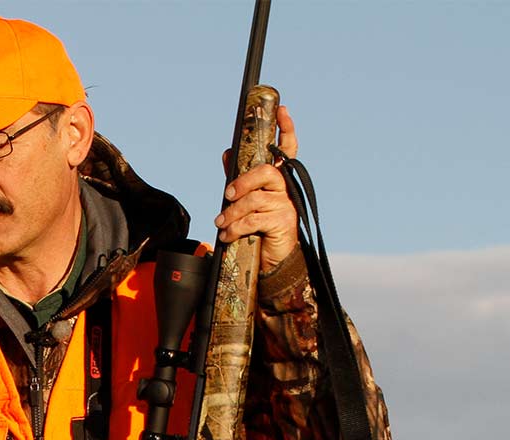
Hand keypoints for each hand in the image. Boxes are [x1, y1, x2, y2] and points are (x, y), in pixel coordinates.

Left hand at [214, 104, 299, 272]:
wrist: (269, 259)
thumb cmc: (257, 226)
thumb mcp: (244, 199)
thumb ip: (238, 176)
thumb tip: (228, 152)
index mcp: (277, 179)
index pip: (287, 149)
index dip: (287, 130)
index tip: (283, 110)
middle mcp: (285, 188)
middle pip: (265, 172)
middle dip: (242, 182)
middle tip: (227, 194)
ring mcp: (286, 205)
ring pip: (255, 199)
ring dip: (232, 212)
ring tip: (221, 223)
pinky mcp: (284, 223)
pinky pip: (254, 220)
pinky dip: (236, 228)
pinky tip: (228, 235)